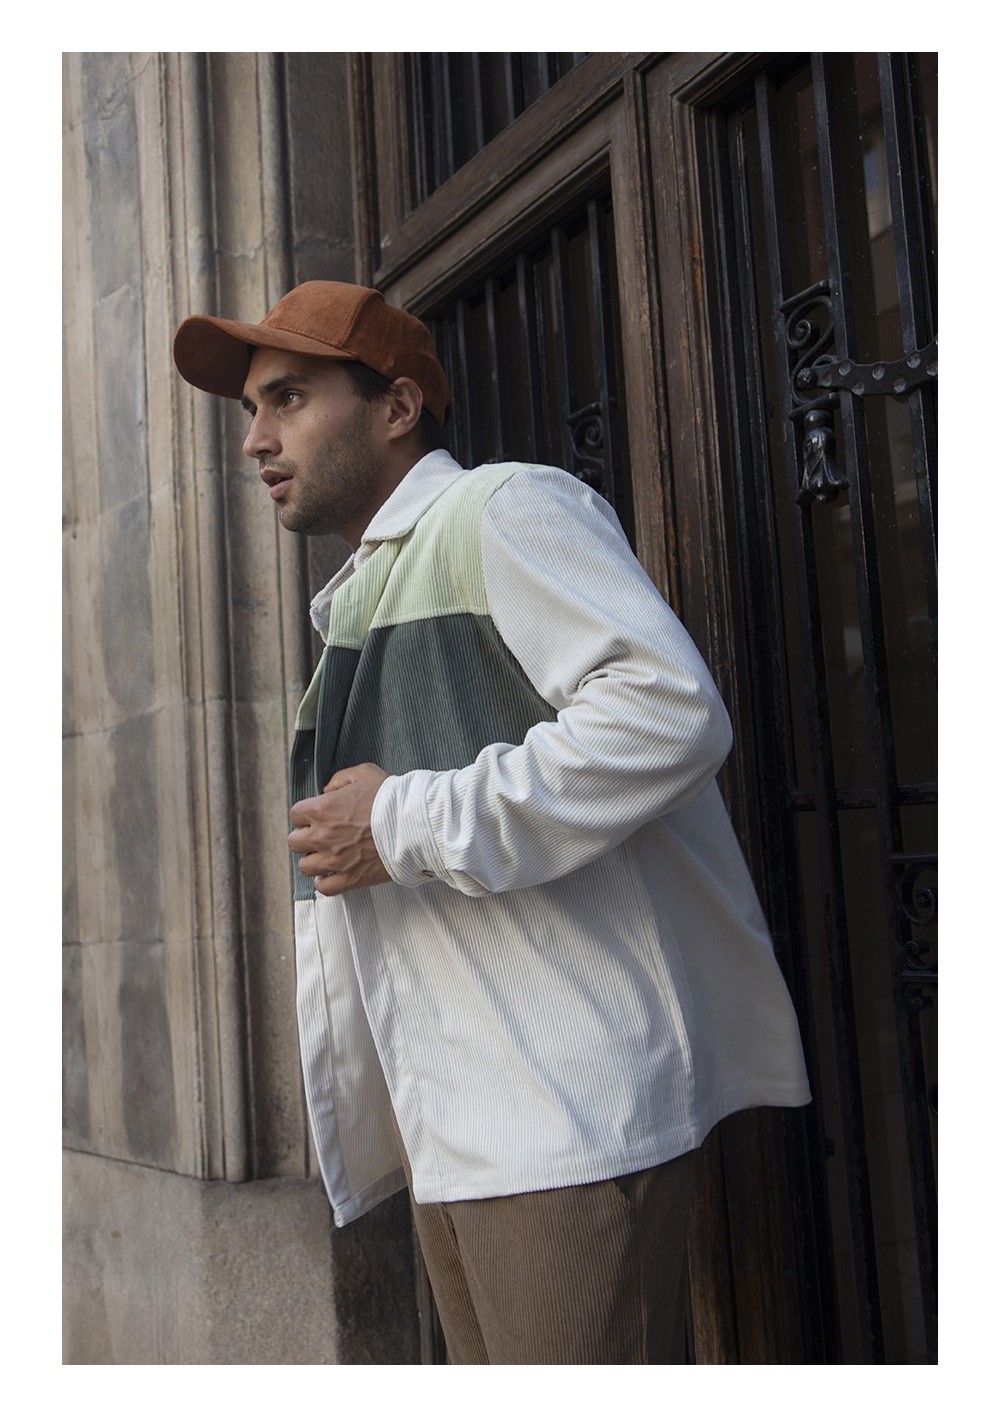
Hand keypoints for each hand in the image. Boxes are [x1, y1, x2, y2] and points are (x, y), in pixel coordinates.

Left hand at [288, 763, 391, 896]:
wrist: (413, 824)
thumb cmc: (391, 798)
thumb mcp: (364, 773)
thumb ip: (339, 780)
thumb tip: (328, 791)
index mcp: (322, 809)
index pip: (295, 814)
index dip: (305, 814)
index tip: (315, 816)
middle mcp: (323, 836)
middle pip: (294, 842)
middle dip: (305, 837)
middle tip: (319, 835)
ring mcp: (335, 860)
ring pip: (305, 866)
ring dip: (313, 860)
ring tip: (325, 855)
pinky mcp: (349, 878)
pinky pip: (324, 887)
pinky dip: (324, 882)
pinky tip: (329, 875)